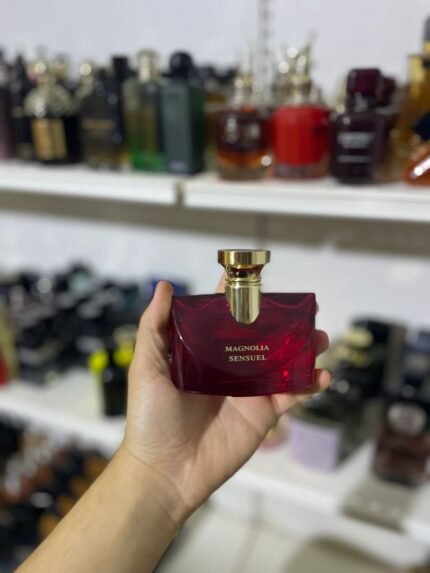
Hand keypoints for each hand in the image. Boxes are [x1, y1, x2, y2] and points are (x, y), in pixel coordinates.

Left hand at [122, 280, 329, 524]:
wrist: (166, 469)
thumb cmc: (151, 416)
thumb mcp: (147, 366)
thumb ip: (154, 326)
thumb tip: (166, 286)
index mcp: (203, 353)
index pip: (224, 319)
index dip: (238, 298)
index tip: (252, 276)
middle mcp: (229, 367)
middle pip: (262, 337)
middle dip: (283, 322)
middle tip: (302, 309)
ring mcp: (249, 390)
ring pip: (283, 363)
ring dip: (305, 349)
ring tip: (320, 337)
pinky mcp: (263, 414)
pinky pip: (292, 395)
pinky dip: (310, 384)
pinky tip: (321, 374)